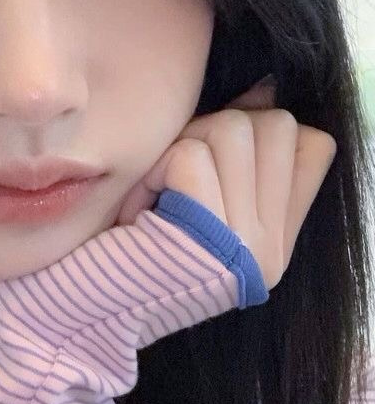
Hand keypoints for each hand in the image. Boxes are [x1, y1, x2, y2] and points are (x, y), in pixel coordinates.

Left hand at [115, 76, 336, 291]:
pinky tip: (139, 210)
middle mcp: (271, 247)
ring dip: (180, 146)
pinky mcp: (212, 237)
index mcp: (273, 239)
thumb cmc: (126, 247)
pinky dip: (154, 171)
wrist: (89, 314)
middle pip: (274, 123)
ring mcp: (248, 245)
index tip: (210, 154)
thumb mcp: (190, 203)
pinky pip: (190, 154)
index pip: (313, 145)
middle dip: (213, 129)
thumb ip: (235, 159)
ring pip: (232, 128)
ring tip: (157, 191)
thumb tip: (263, 90)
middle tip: (177, 175)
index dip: (260, 126)